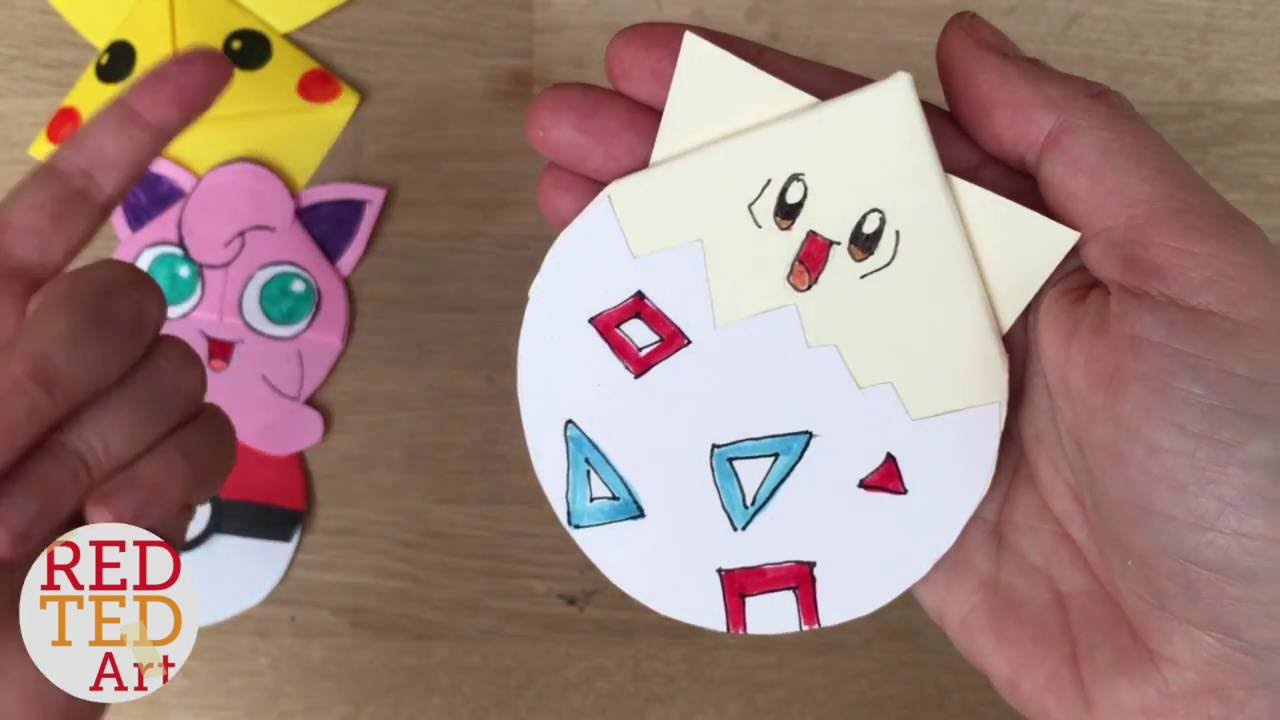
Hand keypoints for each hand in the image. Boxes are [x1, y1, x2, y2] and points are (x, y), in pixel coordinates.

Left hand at [0, 52, 235, 717]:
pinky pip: (208, 450)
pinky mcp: (168, 486)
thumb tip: (92, 294)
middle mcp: (55, 358)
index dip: (137, 131)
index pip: (64, 196)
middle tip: (1, 458)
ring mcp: (119, 423)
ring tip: (33, 529)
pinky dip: (156, 500)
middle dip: (65, 382)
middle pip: (129, 297)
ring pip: (179, 378)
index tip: (212, 75)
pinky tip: (101, 543)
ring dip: (101, 463)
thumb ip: (2, 361)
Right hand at [526, 15, 1279, 718]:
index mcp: (1028, 247)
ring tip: (572, 227)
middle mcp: (959, 321)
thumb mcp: (1199, 276)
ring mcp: (911, 417)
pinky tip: (641, 366)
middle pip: (786, 228)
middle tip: (567, 136)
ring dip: (664, 273)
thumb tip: (971, 46)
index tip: (654, 68)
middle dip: (669, 171)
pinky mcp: (887, 507)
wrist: (1263, 678)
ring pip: (764, 327)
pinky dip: (702, 406)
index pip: (862, 147)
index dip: (751, 98)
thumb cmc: (1268, 476)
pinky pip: (779, 446)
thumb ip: (1082, 150)